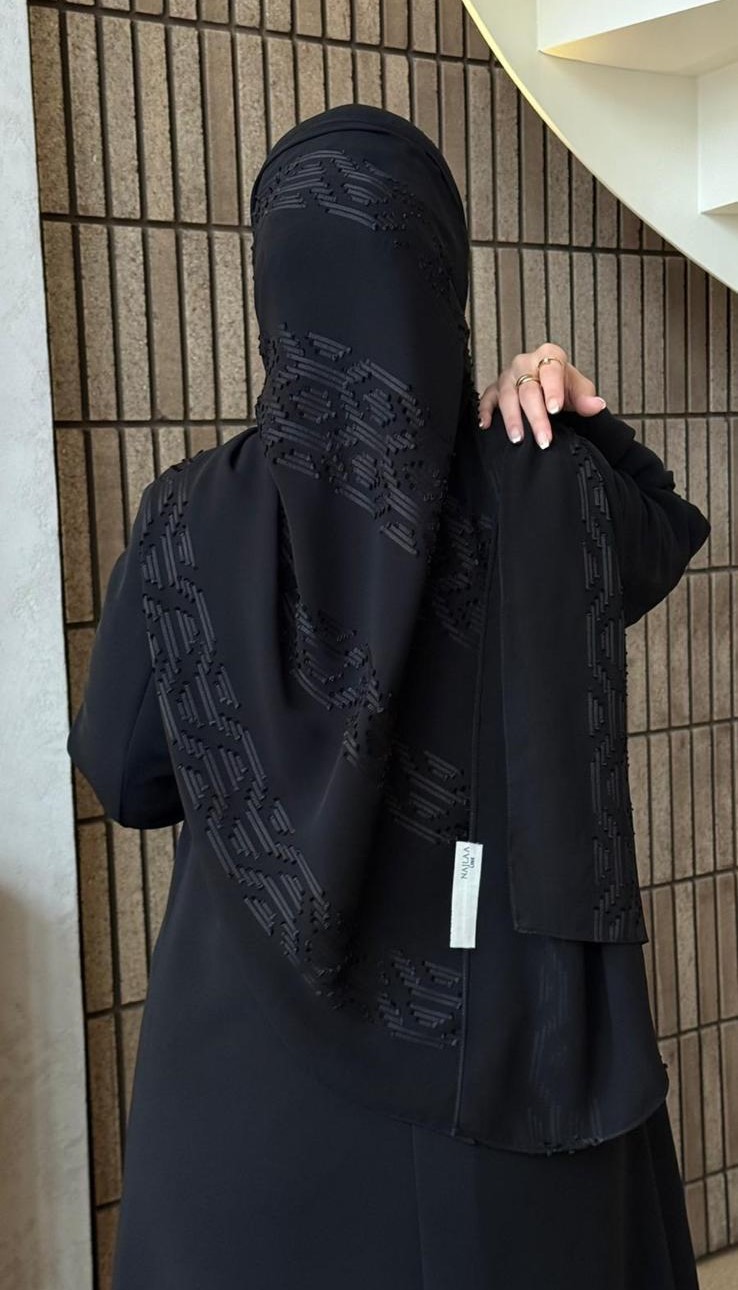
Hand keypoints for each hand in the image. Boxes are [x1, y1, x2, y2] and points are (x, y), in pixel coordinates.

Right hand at [478, 343, 606, 448]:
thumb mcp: (579, 388)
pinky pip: (486, 398)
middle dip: (536, 417)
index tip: (555, 409)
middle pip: (529, 390)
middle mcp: (525, 363)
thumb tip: (596, 405)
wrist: (547, 385)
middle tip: (544, 438)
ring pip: (507, 396)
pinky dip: (485, 411)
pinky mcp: (495, 388)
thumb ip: (586, 398)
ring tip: (518, 438)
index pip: (550, 372)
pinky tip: (486, 425)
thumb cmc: (562, 384)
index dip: (552, 391)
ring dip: (512, 419)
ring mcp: (508, 376)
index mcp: (549, 357)